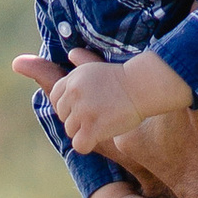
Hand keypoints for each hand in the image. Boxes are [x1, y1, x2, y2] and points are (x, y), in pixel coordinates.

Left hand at [46, 49, 189, 154]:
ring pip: (70, 131)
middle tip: (96, 115)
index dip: (68, 106)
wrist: (142, 87)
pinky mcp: (92, 127)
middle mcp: (74, 93)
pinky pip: (79, 145)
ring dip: (84, 131)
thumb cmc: (124, 78)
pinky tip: (98, 138)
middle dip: (76, 119)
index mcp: (73, 79)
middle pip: (63, 116)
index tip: (83, 108)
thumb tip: (71, 53)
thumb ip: (82, 62)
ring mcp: (82, 111)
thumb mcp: (98, 66)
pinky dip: (87, 144)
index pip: (55, 98)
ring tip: (102, 123)